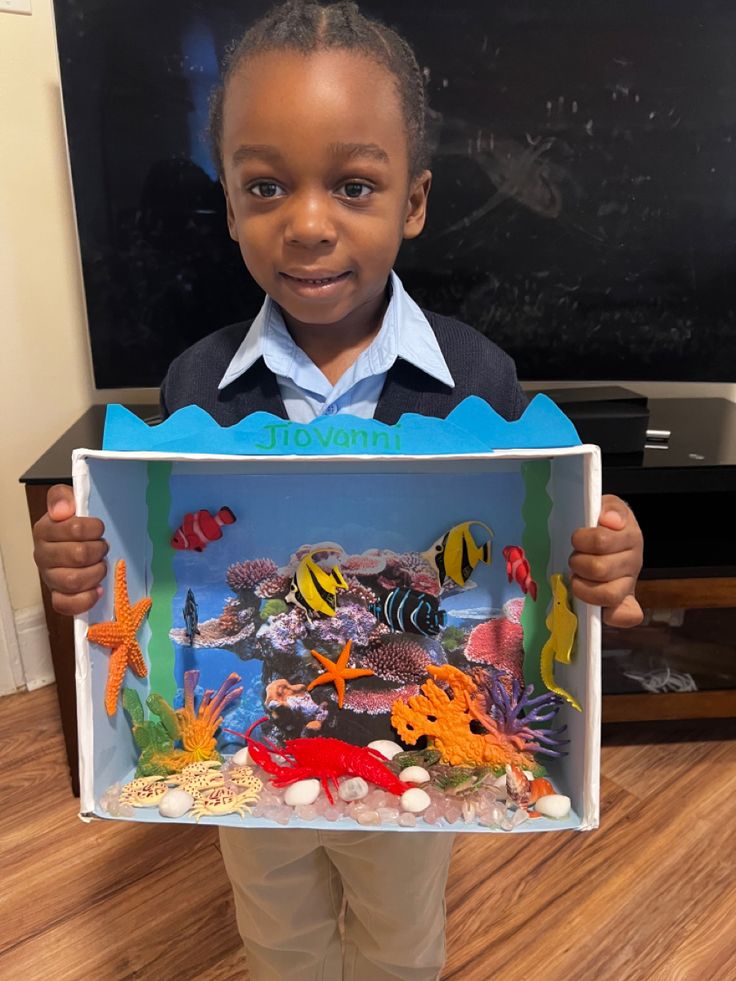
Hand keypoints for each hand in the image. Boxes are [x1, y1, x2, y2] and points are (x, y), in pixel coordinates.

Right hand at [32, 484, 108, 615]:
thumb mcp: (68, 503)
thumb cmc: (73, 525)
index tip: (98, 529)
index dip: (95, 529)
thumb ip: (62, 497)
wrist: (71, 544)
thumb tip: (63, 510)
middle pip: (78, 555)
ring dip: (96, 573)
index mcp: (44, 530)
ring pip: (73, 581)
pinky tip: (98, 589)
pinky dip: (86, 599)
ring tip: (101, 566)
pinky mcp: (57, 596)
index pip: (77, 529)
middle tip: (102, 548)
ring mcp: (49, 578)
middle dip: (98, 551)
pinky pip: (66, 604)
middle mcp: (42, 555)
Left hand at [568, 495, 643, 627]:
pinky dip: (613, 616)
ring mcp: (630, 583)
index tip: (577, 538)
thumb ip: (611, 508)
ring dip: (584, 588)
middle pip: (599, 569)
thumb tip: (610, 520)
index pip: (601, 541)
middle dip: (578, 563)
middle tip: (574, 559)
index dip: (583, 540)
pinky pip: (628, 615)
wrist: (612, 537)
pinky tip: (600, 610)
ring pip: (608, 594)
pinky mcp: (626, 602)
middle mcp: (634, 562)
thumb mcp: (607, 506)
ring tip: (578, 578)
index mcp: (630, 536)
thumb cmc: (604, 524)